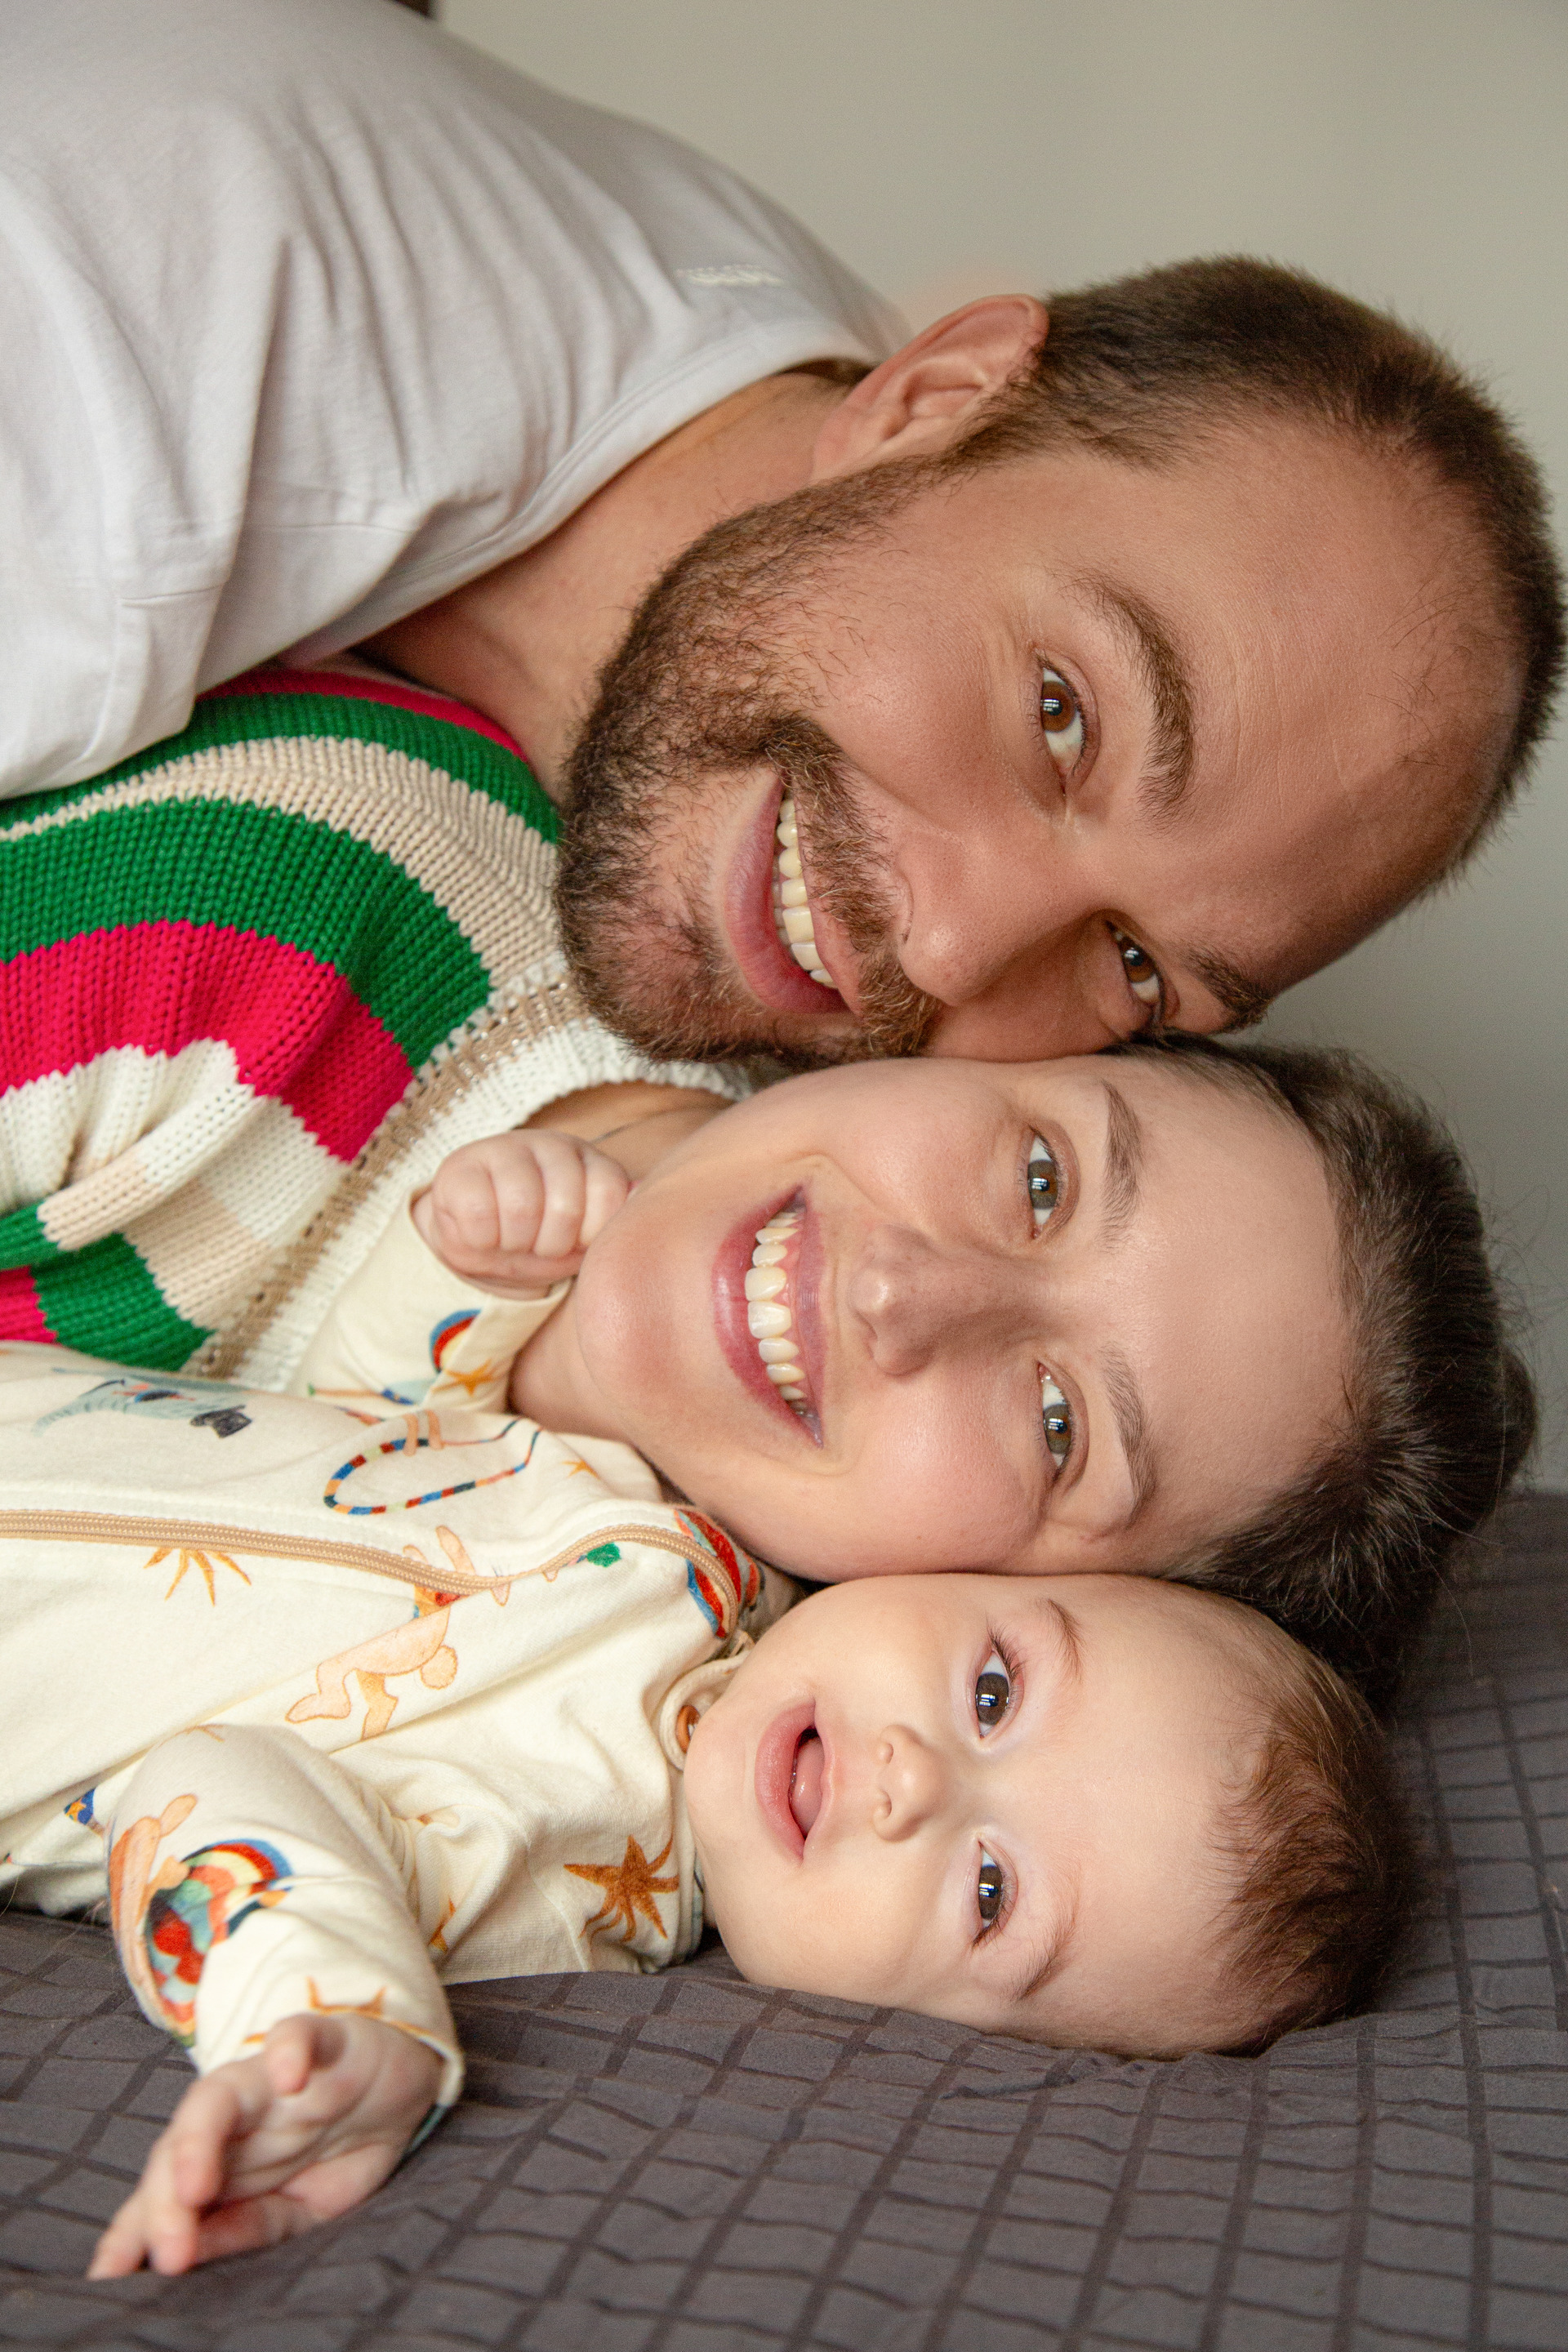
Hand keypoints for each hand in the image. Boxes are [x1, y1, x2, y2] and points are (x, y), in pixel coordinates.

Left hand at [88, 2013, 442, 2277]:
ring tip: (193, 2190)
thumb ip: (246, 2227)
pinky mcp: (322, 2037)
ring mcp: (271, 2075)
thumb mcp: (299, 2207)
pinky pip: (298, 2033)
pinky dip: (290, 2050)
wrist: (403, 2083)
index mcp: (223, 2160)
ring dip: (199, 2141)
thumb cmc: (340, 2148)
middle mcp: (234, 2116)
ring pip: (217, 2095)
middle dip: (164, 2204)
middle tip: (167, 2257)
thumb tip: (185, 2257)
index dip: (131, 2232)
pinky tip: (290, 2076)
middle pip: (176, 2147)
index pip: (162, 2193)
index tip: (107, 2277)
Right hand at [411, 1129, 630, 1294]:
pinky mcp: (459, 1167)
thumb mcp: (586, 1238)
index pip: (611, 1194)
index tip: (575, 1241)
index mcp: (589, 1160)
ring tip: (511, 1240)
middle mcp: (550, 1145)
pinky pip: (478, 1216)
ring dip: (514, 1244)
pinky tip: (482, 1234)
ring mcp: (503, 1149)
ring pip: (521, 1210)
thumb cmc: (542, 1239)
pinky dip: (481, 1241)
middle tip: (537, 1245)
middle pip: (565, 1208)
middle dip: (550, 1245)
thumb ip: (617, 1215)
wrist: (478, 1242)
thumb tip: (642, 1193)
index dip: (590, 1234)